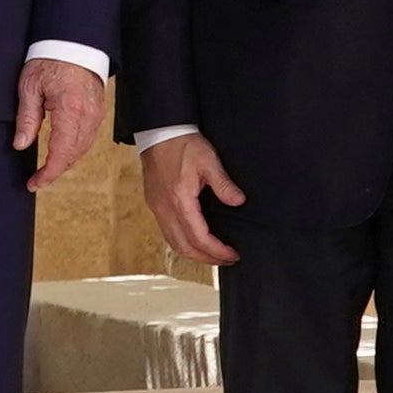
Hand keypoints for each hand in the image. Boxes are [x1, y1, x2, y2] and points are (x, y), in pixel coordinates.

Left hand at [14, 56, 111, 193]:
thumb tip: (21, 144)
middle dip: (55, 171)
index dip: (48, 173)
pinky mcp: (98, 112)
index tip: (34, 183)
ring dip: (65, 162)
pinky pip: (88, 138)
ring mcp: (96, 115)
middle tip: (36, 180)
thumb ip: (27, 118)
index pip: (61, 153)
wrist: (74, 42)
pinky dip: (75, 150)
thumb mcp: (30, 87)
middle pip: (73, 155)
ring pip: (83, 149)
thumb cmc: (49, 60)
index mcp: (70, 111)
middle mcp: (88, 116)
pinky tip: (61, 153)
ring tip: (46, 170)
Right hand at [139, 133, 245, 270]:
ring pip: (174, 243)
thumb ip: (224, 184)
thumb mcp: (209, 161)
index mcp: (179, 200)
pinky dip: (182, 243)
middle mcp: (165, 209)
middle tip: (227, 259)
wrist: (159, 132)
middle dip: (207, 258)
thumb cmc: (181, 145)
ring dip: (194, 254)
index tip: (232, 254)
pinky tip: (194, 241)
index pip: (199, 238)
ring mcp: (157, 208)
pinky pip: (167, 233)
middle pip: (185, 247)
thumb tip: (238, 201)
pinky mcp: (155, 205)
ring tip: (213, 255)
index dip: (217, 251)